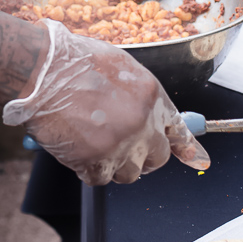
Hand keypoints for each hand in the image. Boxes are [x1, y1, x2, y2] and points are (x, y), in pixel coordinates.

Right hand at [2, 20, 209, 185]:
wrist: (42, 70)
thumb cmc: (74, 62)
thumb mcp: (120, 67)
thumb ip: (140, 96)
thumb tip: (150, 117)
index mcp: (151, 96)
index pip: (178, 129)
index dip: (187, 148)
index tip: (200, 160)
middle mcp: (142, 123)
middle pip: (158, 158)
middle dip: (144, 157)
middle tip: (123, 148)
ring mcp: (120, 145)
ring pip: (130, 173)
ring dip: (114, 164)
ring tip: (93, 140)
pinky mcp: (95, 162)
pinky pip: (101, 179)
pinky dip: (89, 169)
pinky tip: (77, 147)